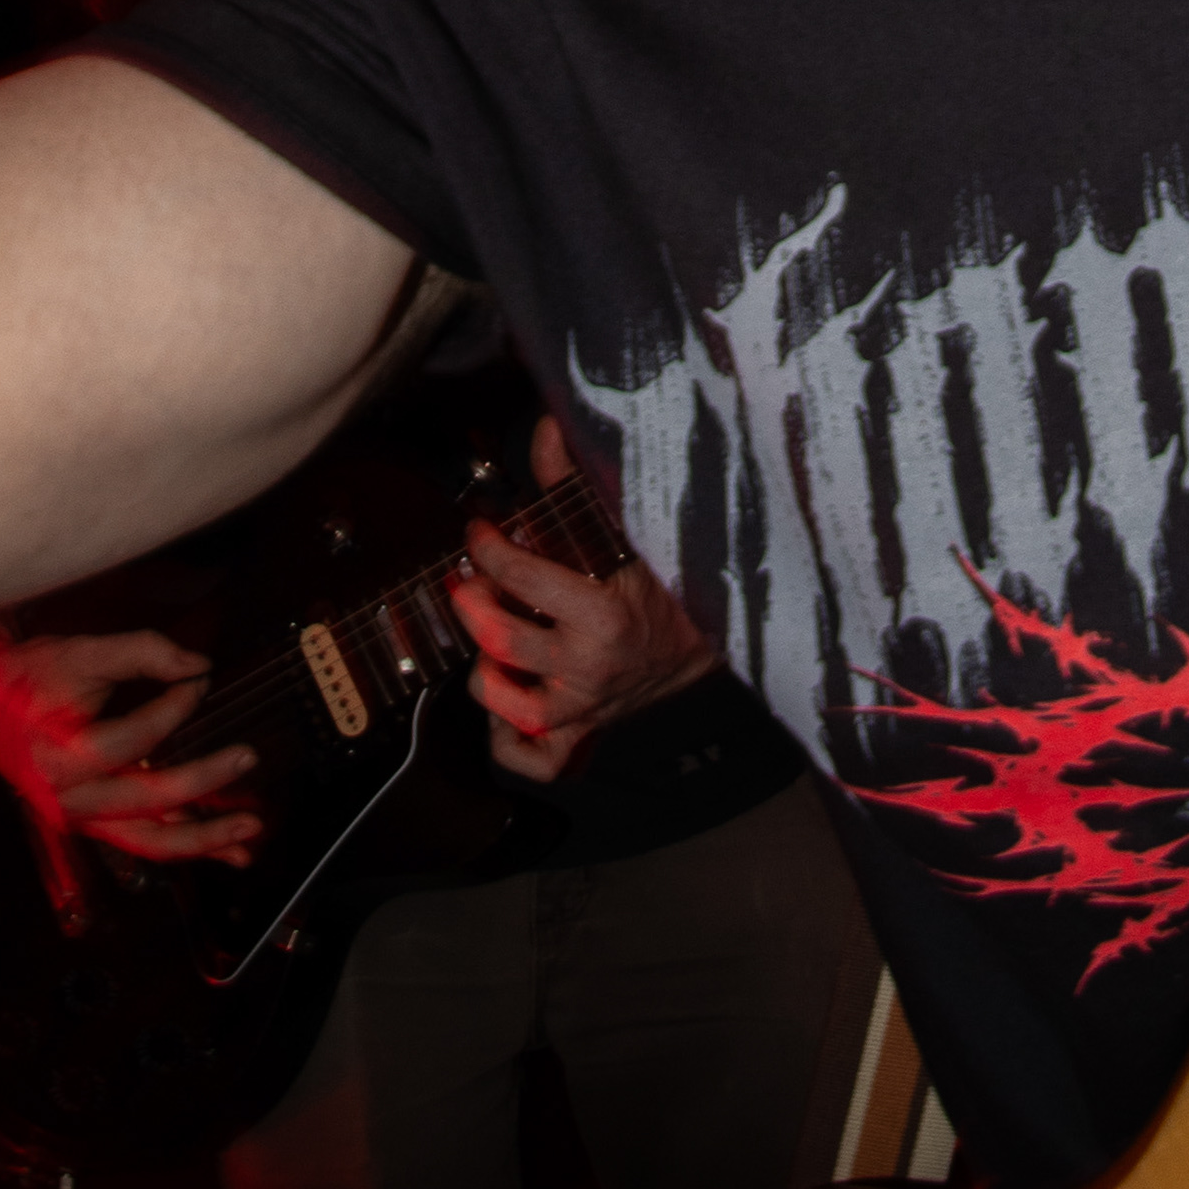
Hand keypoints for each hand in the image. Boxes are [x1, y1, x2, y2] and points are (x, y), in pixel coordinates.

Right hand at [0, 618, 262, 865]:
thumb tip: (199, 666)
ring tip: (248, 840)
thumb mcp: (80, 653)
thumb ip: (142, 652)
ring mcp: (81, 818)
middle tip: (247, 757)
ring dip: (204, 840)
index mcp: (58, 758)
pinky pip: (143, 840)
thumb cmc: (28, 677)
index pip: (134, 738)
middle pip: (148, 803)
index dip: (175, 707)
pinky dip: (185, 842)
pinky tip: (225, 848)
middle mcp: (69, 800)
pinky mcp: (92, 821)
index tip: (198, 682)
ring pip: (149, 841)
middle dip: (204, 782)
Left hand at [454, 422, 716, 784]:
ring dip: (484, 670)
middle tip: (471, 581)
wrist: (718, 633)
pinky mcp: (586, 729)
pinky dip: (509, 741)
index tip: (480, 531)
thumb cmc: (672, 577)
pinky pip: (536, 760)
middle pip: (501, 645)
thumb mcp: (627, 526)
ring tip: (489, 638)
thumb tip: (547, 428)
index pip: (522, 579)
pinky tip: (506, 704)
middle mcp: (591, 668)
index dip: (488, 548)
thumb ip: (576, 480)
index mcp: (605, 616)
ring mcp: (586, 706)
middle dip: (473, 606)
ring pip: (506, 704)